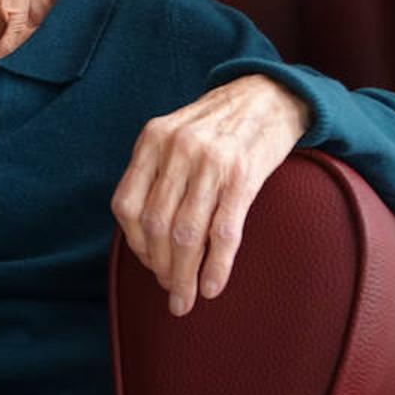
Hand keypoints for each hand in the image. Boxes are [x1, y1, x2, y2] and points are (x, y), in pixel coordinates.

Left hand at [110, 74, 307, 316]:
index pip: (126, 204)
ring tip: (185, 299)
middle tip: (169, 291)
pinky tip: (211, 287)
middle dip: (159, 267)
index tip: (147, 264)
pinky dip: (216, 267)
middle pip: (156, 225)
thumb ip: (156, 171)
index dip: (134, 243)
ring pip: (187, 234)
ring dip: (183, 275)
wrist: (268, 95)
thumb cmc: (217, 124)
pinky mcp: (244, 176)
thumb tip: (144, 233)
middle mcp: (177, 149)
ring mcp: (211, 163)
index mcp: (152, 139)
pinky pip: (224, 233)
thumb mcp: (175, 134)